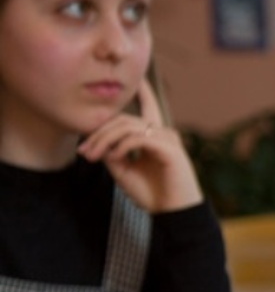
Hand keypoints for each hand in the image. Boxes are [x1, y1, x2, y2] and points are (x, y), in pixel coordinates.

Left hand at [77, 79, 202, 212]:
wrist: (173, 213)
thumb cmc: (153, 194)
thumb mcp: (123, 172)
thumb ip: (112, 153)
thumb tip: (98, 140)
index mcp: (155, 138)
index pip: (149, 109)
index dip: (144, 92)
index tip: (139, 78)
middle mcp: (163, 134)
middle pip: (124, 120)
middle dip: (99, 133)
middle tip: (83, 151)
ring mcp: (168, 140)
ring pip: (128, 127)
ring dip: (105, 140)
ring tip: (93, 156)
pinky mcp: (170, 149)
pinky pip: (137, 139)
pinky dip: (121, 147)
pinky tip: (115, 158)